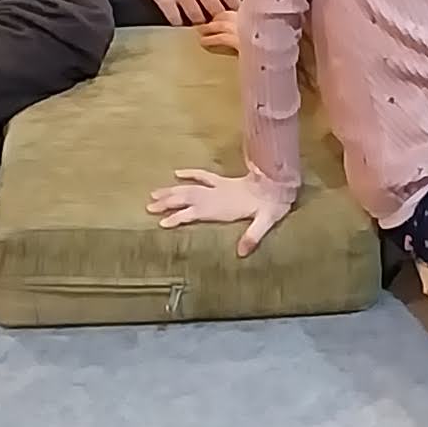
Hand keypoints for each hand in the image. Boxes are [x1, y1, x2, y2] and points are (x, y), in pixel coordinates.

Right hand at [97, 0, 245, 26]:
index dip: (234, 6)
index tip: (236, 11)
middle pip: (216, 10)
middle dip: (219, 16)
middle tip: (219, 21)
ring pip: (198, 18)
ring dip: (201, 22)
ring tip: (201, 22)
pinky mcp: (165, 2)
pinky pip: (177, 20)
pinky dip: (180, 23)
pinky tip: (181, 20)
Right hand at [148, 165, 296, 255]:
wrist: (278, 182)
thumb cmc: (273, 204)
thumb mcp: (265, 222)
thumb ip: (253, 236)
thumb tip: (241, 253)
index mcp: (222, 207)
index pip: (194, 213)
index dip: (178, 218)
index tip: (162, 223)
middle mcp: (215, 196)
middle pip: (186, 198)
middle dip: (167, 203)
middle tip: (148, 207)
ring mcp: (218, 187)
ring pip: (189, 187)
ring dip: (171, 190)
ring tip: (153, 194)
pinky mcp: (223, 181)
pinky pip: (202, 175)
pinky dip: (189, 174)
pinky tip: (177, 173)